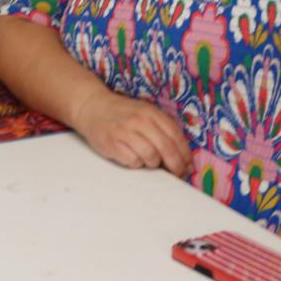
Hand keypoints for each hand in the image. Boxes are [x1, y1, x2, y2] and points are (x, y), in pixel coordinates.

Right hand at [71, 86, 190, 176]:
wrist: (92, 107)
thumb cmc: (122, 114)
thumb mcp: (145, 113)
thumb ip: (162, 129)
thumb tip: (181, 156)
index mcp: (151, 113)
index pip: (176, 136)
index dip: (185, 154)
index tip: (188, 165)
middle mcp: (140, 121)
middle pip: (166, 148)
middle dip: (175, 165)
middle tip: (177, 173)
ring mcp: (125, 132)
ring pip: (151, 156)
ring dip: (154, 163)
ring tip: (149, 161)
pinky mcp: (113, 143)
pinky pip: (133, 161)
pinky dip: (137, 163)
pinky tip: (134, 158)